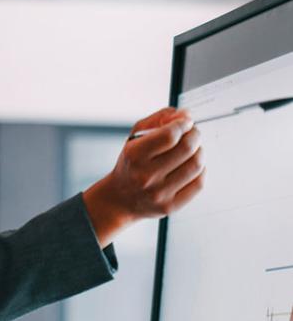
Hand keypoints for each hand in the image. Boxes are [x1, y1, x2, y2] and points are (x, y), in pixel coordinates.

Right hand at [83, 107, 204, 245]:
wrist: (120, 199)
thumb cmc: (130, 165)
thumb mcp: (134, 138)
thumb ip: (158, 120)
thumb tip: (184, 115)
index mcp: (134, 155)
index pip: (169, 135)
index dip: (183, 124)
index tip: (186, 121)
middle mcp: (146, 175)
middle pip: (186, 148)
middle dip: (195, 134)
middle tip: (193, 132)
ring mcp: (159, 193)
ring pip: (196, 165)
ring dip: (200, 151)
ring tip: (193, 149)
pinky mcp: (170, 206)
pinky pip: (198, 183)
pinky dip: (200, 170)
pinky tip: (192, 167)